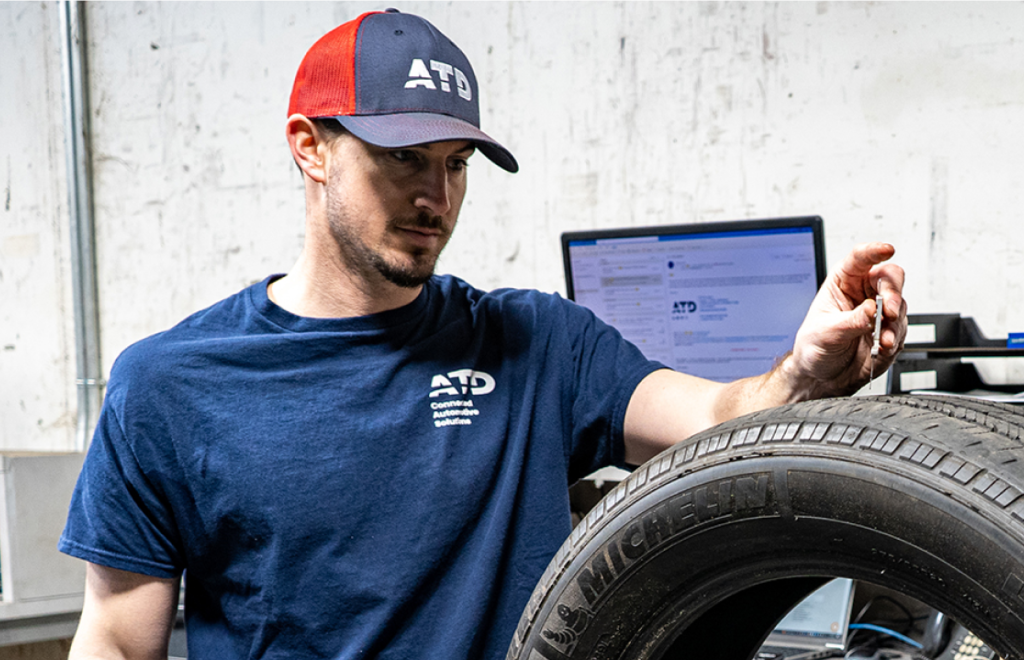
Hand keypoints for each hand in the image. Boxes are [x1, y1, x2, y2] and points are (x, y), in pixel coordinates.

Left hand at [786, 242, 907, 396]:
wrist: (821, 377)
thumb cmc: (814, 348)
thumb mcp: (826, 333)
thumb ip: (851, 321)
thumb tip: (872, 309)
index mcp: (843, 283)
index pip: (860, 259)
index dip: (874, 251)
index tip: (886, 250)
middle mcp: (864, 294)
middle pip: (890, 278)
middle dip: (893, 294)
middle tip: (889, 311)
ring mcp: (880, 313)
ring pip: (900, 306)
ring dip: (895, 323)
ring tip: (883, 340)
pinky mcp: (890, 332)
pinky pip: (902, 331)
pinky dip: (896, 340)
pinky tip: (884, 348)